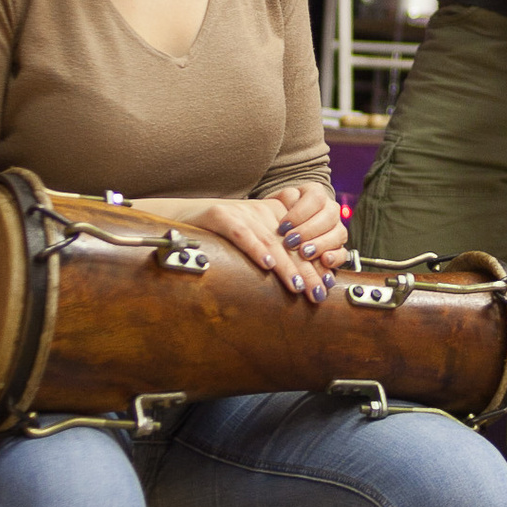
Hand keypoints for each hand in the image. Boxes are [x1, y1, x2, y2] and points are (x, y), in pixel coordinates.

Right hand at [138, 197, 334, 299]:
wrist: (180, 217)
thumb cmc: (217, 239)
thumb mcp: (251, 244)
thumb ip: (273, 257)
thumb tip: (301, 286)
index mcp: (273, 218)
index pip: (299, 243)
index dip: (314, 264)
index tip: (326, 285)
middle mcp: (261, 213)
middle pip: (290, 245)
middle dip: (306, 271)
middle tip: (317, 293)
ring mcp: (241, 213)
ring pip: (270, 241)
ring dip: (286, 266)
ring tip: (298, 284)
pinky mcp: (219, 215)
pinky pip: (241, 233)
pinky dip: (254, 248)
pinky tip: (267, 264)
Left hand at [265, 179, 349, 272]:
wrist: (287, 225)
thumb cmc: (279, 212)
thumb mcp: (277, 201)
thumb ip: (283, 199)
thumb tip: (289, 201)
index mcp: (316, 193)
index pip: (315, 198)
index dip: (300, 213)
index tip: (283, 227)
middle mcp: (331, 208)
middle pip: (329, 216)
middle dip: (309, 231)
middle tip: (291, 242)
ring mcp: (337, 228)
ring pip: (338, 233)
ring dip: (321, 244)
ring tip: (304, 253)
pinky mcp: (339, 247)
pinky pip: (344, 253)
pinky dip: (336, 257)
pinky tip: (325, 261)